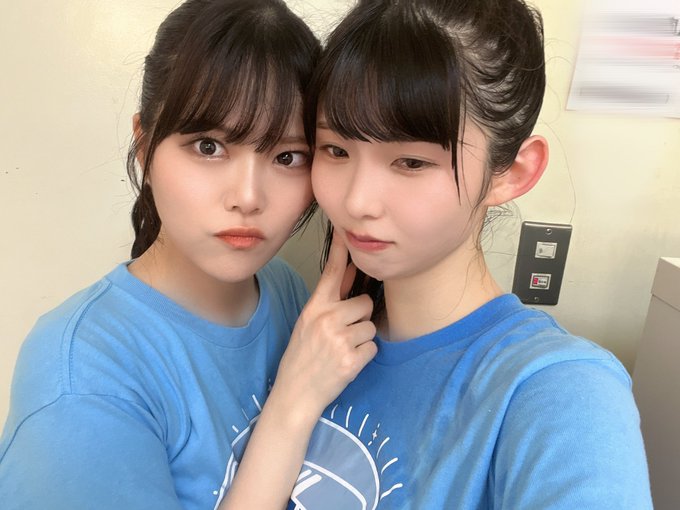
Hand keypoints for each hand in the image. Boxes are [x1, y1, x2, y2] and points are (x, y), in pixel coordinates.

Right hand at [272, 232, 376, 422]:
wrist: (295, 394)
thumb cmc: (302, 357)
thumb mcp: (307, 324)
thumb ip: (329, 302)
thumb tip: (351, 275)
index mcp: (314, 308)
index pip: (331, 273)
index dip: (340, 250)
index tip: (345, 230)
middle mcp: (326, 319)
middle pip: (365, 304)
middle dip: (360, 319)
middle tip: (343, 335)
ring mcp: (338, 340)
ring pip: (370, 327)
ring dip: (362, 340)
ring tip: (342, 351)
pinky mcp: (350, 360)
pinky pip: (373, 348)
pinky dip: (364, 357)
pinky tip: (347, 364)